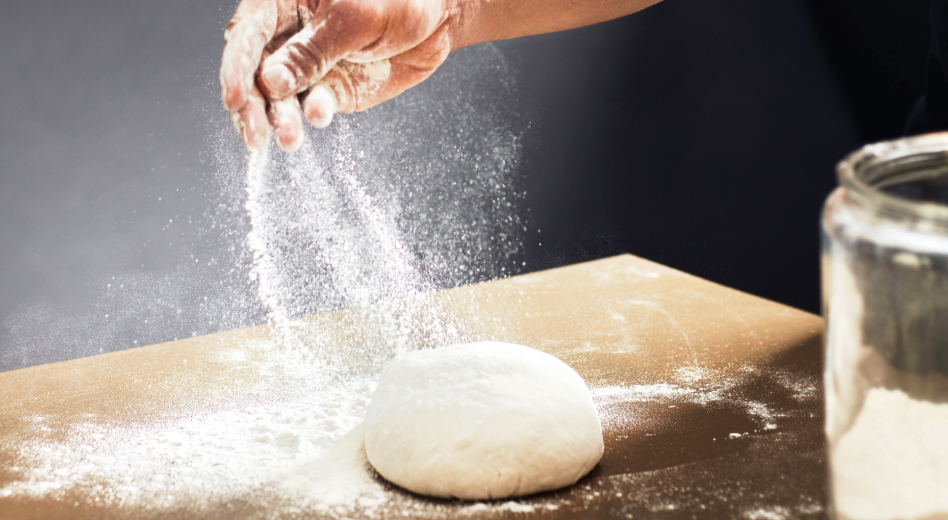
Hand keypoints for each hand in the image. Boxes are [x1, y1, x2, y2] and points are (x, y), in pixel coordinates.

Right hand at [220, 0, 455, 151]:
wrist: (440, 17)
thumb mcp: (354, 17)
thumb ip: (313, 50)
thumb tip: (271, 81)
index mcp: (284, 1)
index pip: (247, 33)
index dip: (236, 66)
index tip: (235, 98)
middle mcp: (290, 34)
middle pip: (255, 70)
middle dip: (253, 105)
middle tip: (256, 134)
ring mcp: (310, 65)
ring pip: (281, 96)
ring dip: (281, 119)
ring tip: (288, 139)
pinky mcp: (333, 90)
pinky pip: (315, 106)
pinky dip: (314, 114)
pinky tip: (319, 116)